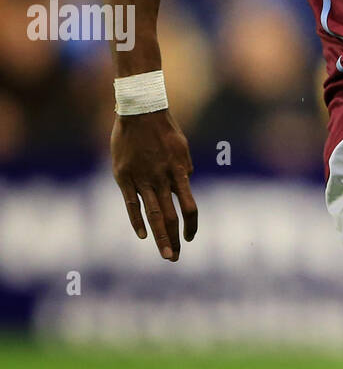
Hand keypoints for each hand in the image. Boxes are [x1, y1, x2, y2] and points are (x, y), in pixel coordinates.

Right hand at [112, 111, 197, 260]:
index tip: (190, 238)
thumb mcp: (183, 147)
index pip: (190, 208)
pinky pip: (131, 204)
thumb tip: (188, 181)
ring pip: (153, 215)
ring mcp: (143, 179)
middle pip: (171, 217)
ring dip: (160, 238)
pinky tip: (142, 236)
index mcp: (179, 173)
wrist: (140, 111)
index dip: (192, 226)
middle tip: (174, 258)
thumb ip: (185, 167)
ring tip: (166, 255)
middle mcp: (163, 180)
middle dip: (174, 240)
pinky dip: (137, 221)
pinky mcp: (124, 177)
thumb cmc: (163, 128)